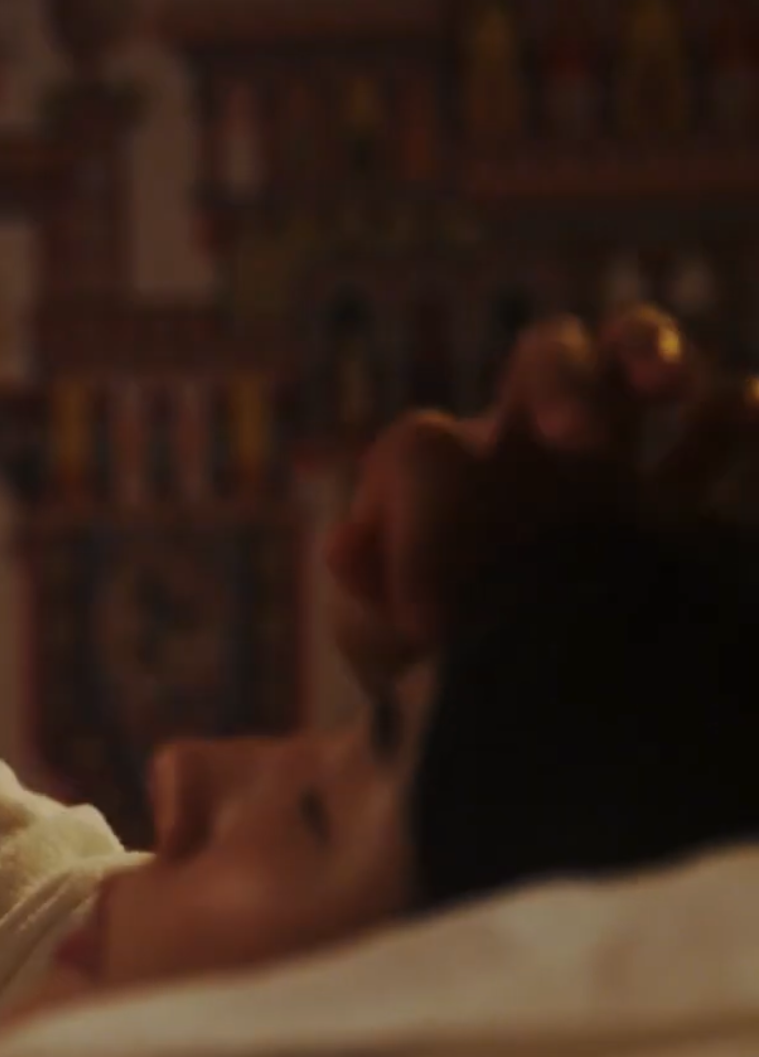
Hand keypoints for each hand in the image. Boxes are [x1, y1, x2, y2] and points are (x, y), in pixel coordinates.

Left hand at [325, 305, 758, 686]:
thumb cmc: (423, 660)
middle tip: (578, 435)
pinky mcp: (678, 508)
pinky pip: (716, 435)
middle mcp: (526, 439)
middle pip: (546, 355)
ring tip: (675, 386)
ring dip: (650, 351)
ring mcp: (610, 458)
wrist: (499, 705)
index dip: (419, 518)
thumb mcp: (378, 642)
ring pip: (629, 355)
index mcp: (439, 465)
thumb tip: (339, 551)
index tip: (432, 613)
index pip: (423, 448)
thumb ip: (362, 592)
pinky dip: (735, 413)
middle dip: (564, 381)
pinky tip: (750, 411)